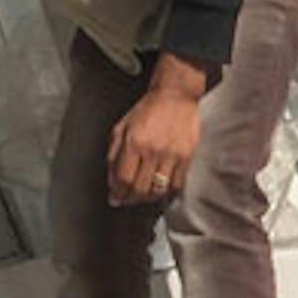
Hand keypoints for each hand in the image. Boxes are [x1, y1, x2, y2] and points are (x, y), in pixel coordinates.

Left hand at [107, 66, 206, 207]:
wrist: (175, 97)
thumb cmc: (147, 110)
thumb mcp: (121, 127)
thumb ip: (114, 153)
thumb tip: (111, 178)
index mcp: (134, 142)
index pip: (123, 178)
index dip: (117, 193)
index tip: (115, 198)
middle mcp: (152, 151)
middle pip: (140, 188)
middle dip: (130, 199)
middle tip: (126, 200)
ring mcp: (171, 155)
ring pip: (158, 190)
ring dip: (147, 198)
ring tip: (142, 197)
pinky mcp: (186, 157)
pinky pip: (176, 184)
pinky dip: (166, 193)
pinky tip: (160, 191)